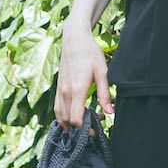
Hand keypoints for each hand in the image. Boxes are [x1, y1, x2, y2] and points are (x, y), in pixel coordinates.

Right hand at [54, 19, 113, 133]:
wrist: (74, 37)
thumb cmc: (90, 53)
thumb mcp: (102, 72)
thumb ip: (105, 94)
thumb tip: (110, 113)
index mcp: (77, 90)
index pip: (76, 119)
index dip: (86, 129)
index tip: (96, 129)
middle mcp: (65, 92)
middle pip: (68, 120)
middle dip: (80, 128)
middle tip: (94, 124)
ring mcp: (59, 90)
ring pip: (60, 116)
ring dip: (70, 124)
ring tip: (84, 124)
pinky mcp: (58, 87)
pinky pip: (57, 108)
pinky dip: (62, 117)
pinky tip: (71, 120)